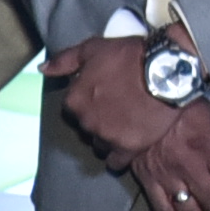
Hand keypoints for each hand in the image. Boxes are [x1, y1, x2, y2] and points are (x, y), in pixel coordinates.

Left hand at [47, 33, 171, 165]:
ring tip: (124, 125)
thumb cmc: (129, 57)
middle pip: (85, 128)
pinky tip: (127, 146)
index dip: (86, 100)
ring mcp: (106, 137)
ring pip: (99, 145)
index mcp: (74, 100)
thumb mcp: (93, 49)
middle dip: (96, 119)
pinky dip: (119, 156)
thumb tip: (42, 70)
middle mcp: (86, 122)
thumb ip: (65, 60)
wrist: (167, 72)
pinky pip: (115, 162)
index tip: (101, 95)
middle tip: (116, 108)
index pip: (72, 108)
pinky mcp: (127, 148)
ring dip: (107, 138)